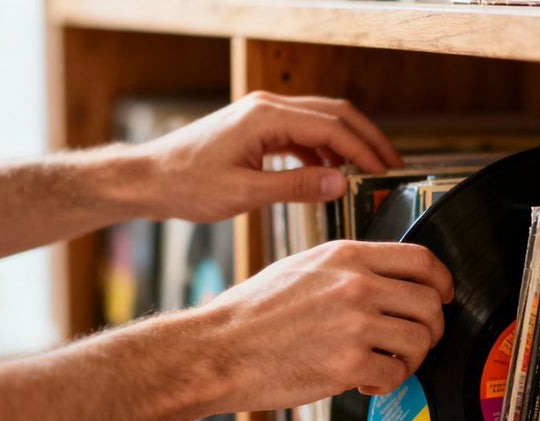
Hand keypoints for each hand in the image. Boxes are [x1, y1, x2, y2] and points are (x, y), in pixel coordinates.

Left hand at [132, 92, 403, 221]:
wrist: (149, 178)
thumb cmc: (186, 185)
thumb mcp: (244, 193)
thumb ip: (295, 187)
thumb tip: (338, 183)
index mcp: (265, 117)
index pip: (330, 127)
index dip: (363, 149)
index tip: (385, 170)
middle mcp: (266, 107)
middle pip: (333, 114)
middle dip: (365, 139)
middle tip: (390, 165)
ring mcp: (262, 115)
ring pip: (320, 121)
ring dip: (347, 144)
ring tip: (367, 171)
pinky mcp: (258, 128)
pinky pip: (302, 133)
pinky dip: (323, 151)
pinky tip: (330, 175)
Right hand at [198, 240, 453, 411]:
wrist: (218, 350)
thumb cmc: (252, 314)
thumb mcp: (302, 267)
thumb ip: (346, 269)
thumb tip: (383, 280)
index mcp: (347, 257)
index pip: (422, 259)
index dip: (443, 281)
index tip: (444, 296)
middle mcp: (357, 285)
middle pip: (430, 303)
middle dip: (432, 328)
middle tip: (416, 342)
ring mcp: (355, 323)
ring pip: (419, 341)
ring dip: (411, 359)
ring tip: (387, 364)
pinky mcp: (349, 363)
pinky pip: (395, 374)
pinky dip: (387, 383)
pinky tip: (365, 381)